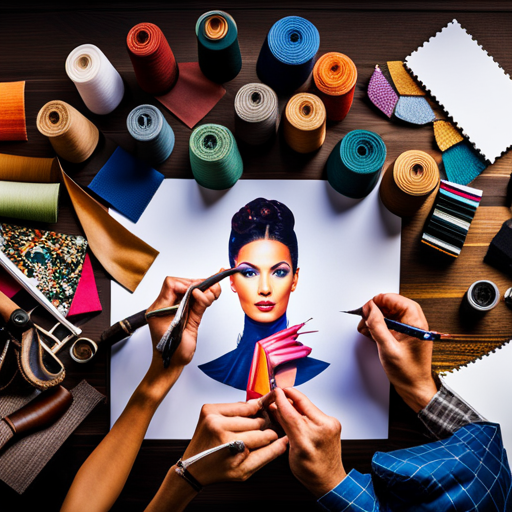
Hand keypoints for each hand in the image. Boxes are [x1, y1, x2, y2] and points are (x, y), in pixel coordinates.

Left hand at [146, 276, 220, 367]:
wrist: (171, 364)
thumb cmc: (171, 351)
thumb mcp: (182, 328)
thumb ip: (195, 309)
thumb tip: (202, 292)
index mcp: (159, 308)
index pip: (171, 284)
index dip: (185, 284)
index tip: (196, 290)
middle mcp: (166, 306)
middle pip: (182, 285)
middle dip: (197, 284)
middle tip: (210, 287)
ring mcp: (175, 309)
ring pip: (189, 292)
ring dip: (203, 290)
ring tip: (214, 290)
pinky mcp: (185, 314)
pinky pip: (194, 301)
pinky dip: (204, 297)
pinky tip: (211, 295)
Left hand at [180, 400, 287, 485]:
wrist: (194, 466)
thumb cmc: (219, 469)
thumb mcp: (246, 470)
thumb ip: (268, 455)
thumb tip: (285, 441)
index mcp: (229, 444)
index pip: (262, 435)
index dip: (270, 437)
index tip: (272, 438)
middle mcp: (219, 426)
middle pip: (255, 421)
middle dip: (261, 427)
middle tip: (257, 435)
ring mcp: (212, 415)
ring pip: (247, 410)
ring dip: (252, 418)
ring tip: (247, 429)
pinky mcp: (208, 408)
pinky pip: (235, 404)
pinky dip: (241, 411)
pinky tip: (239, 421)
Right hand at [270, 387, 345, 497]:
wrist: (330, 480)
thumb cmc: (311, 471)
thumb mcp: (291, 449)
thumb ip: (284, 425)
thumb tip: (276, 408)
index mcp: (308, 438)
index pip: (290, 411)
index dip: (280, 399)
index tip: (275, 391)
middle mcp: (322, 428)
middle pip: (301, 403)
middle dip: (288, 396)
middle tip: (278, 393)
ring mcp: (330, 424)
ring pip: (307, 405)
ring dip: (295, 402)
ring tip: (285, 403)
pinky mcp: (333, 422)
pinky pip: (314, 410)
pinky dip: (304, 409)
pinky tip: (296, 411)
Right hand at [358, 293, 437, 411]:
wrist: (414, 388)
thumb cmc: (408, 372)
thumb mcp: (388, 347)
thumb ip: (377, 325)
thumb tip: (369, 308)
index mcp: (416, 324)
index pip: (398, 300)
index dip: (381, 301)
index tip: (368, 307)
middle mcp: (414, 324)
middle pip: (393, 305)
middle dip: (376, 310)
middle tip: (365, 317)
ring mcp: (408, 329)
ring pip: (389, 314)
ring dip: (375, 319)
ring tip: (366, 327)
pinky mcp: (403, 335)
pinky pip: (389, 323)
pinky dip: (378, 326)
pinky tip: (370, 332)